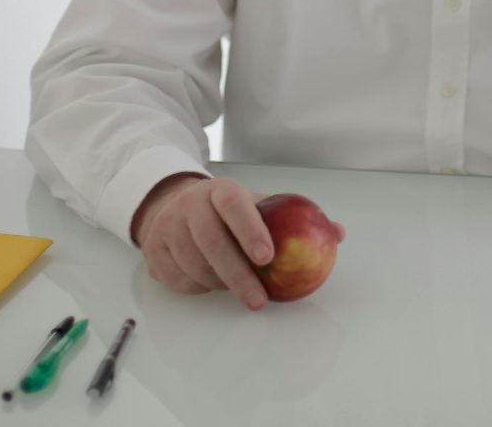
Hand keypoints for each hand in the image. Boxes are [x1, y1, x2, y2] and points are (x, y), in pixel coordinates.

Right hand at [131, 174, 346, 310]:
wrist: (171, 204)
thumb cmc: (226, 211)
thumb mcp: (256, 204)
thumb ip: (294, 218)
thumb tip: (337, 233)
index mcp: (219, 191)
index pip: (234, 206)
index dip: (250, 230)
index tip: (269, 257)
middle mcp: (188, 206)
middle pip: (211, 242)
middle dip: (238, 275)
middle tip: (259, 300)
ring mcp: (166, 228)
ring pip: (194, 266)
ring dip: (219, 284)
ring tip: (238, 288)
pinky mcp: (153, 252)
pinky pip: (178, 281)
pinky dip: (199, 288)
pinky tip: (212, 283)